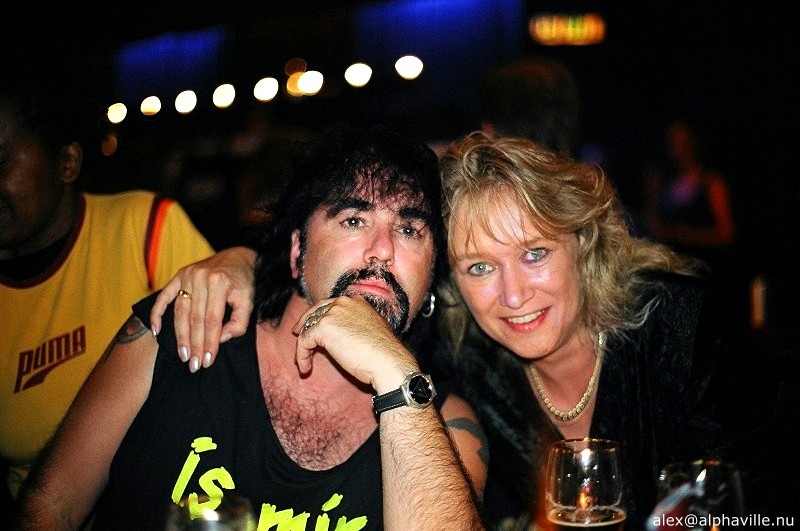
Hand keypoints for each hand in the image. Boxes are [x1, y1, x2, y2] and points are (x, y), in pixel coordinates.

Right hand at [150, 247, 256, 371]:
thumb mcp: (249, 301)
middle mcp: (201, 277)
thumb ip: (239, 323)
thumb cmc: (244, 282)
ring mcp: (187, 275)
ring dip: (180, 336)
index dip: (209, 343)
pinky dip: (157, 314)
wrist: (238, 256)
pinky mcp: (179, 275)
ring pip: (180, 311)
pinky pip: (165, 296)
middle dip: (194, 344)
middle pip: (195, 319)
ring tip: (182, 355)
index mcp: (220, 282)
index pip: (212, 320)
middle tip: (193, 365)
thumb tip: (220, 339)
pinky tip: (156, 331)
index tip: (207, 361)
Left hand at [292, 296, 417, 393]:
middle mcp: (343, 302)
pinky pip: (304, 341)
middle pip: (315, 311)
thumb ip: (354, 328)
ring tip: (303, 362)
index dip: (319, 316)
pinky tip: (305, 368)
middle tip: (298, 334)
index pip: (331, 305)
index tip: (313, 328)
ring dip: (303, 346)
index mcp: (356, 301)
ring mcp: (332, 313)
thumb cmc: (383, 354)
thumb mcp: (369, 332)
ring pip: (308, 327)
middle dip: (305, 323)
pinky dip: (301, 355)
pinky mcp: (323, 328)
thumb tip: (340, 336)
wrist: (388, 361)